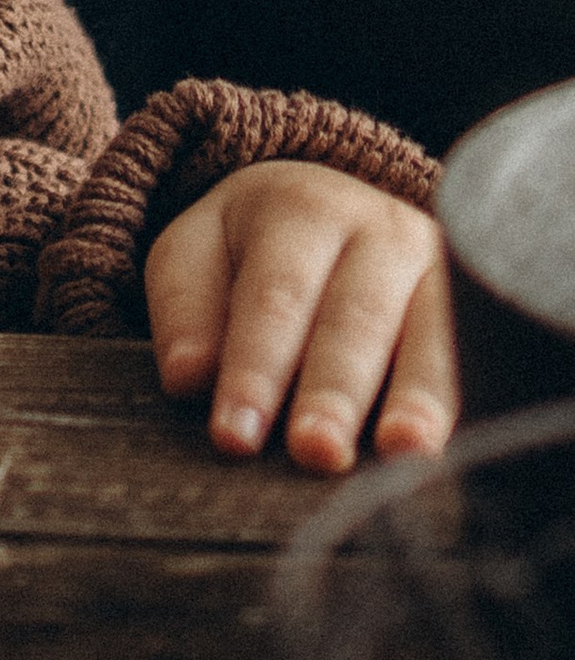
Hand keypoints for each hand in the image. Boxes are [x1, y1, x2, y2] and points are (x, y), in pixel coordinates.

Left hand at [144, 160, 452, 473]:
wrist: (325, 206)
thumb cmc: (247, 249)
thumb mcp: (195, 253)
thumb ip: (185, 309)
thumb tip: (189, 377)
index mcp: (299, 208)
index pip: (274, 297)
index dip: (254, 369)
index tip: (233, 436)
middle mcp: (378, 229)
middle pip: (353, 319)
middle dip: (332, 391)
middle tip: (314, 451)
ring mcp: (436, 264)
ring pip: (426, 336)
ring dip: (414, 399)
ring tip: (400, 453)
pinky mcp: (475, 303)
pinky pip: (468, 357)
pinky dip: (455, 403)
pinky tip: (441, 449)